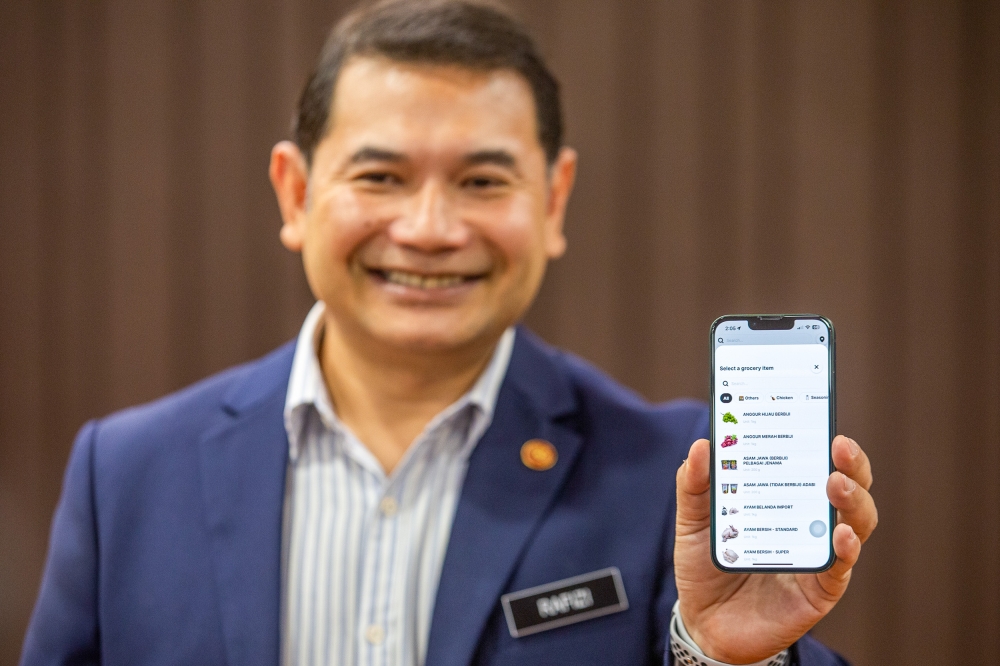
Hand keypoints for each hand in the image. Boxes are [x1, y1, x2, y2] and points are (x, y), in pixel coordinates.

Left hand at [674, 435, 876, 662]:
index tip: (822, 413)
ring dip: (852, 499)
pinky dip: (845, 549)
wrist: (703, 622)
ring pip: (856, 522)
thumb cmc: (705, 565)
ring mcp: (819, 555)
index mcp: (786, 498)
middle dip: (851, 463)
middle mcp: (810, 522)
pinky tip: (840, 534)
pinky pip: (841, 568)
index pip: (816, 462)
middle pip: (848, 487)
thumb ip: (694, 484)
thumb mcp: (693, 520)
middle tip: (839, 445)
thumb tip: (703, 444)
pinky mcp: (820, 590)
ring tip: (836, 483)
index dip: (826, 439)